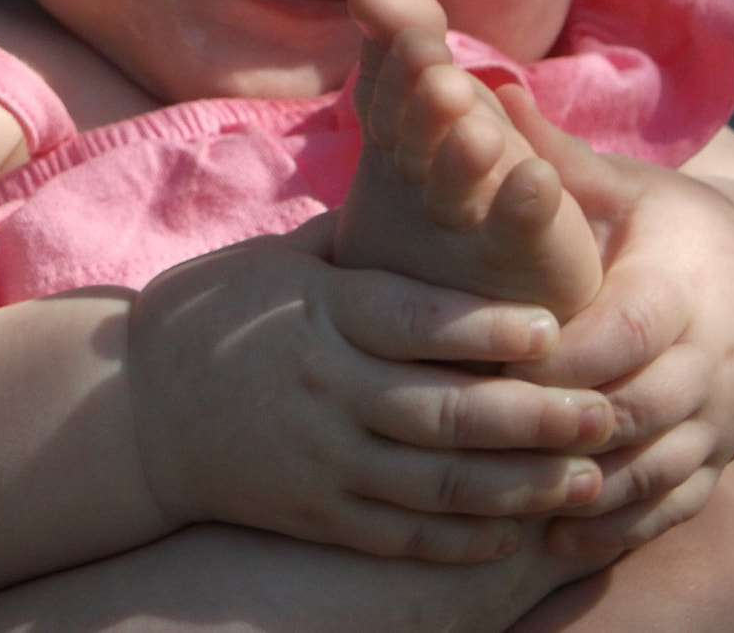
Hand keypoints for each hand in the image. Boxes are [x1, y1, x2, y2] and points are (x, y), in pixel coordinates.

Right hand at [125, 214, 614, 562]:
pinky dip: (456, 538)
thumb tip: (432, 196)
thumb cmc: (212, 315)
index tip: (556, 328)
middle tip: (605, 416)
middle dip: (531, 417)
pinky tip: (512, 533)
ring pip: (430, 481)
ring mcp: (316, 456)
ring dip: (515, 485)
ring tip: (584, 478)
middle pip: (440, 410)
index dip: (484, 330)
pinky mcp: (310, 509)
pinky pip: (393, 532)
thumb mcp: (274, 260)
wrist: (128, 409)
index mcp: (320, 312)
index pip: (411, 321)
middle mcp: (322, 386)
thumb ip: (354, 246)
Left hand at [497, 88, 733, 556]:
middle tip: (477, 440)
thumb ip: (556, 156)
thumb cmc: (665, 225)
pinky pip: (676, 506)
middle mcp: (714, 359)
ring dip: (584, 488)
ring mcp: (724, 418)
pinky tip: (556, 537)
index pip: (623, 333)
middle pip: (637, 410)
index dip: (558, 355)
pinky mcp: (722, 459)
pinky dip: (620, 525)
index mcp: (683, 287)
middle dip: (560, 428)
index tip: (491, 363)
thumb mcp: (623, 186)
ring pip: (656, 470)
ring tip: (507, 496)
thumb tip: (483, 86)